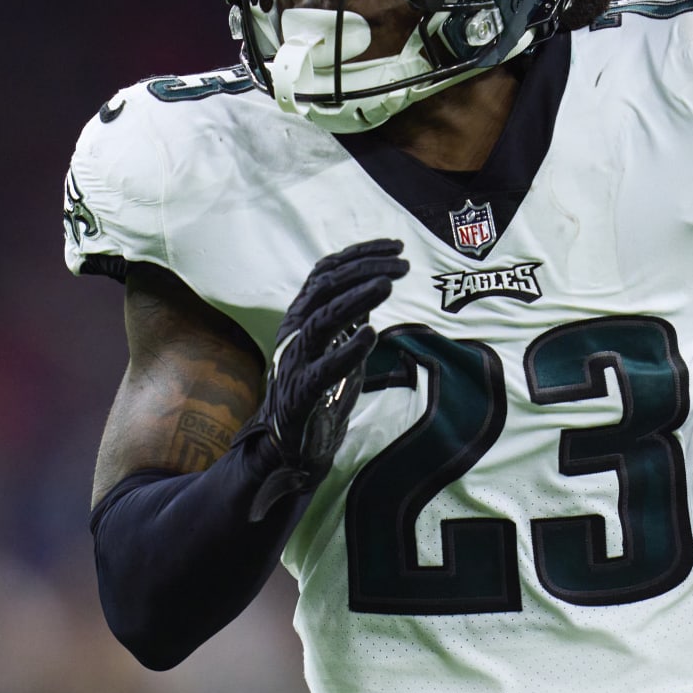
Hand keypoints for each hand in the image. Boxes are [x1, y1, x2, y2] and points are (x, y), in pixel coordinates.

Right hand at [244, 239, 407, 519]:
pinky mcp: (302, 393)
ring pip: (323, 319)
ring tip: (387, 285)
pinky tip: (371, 335)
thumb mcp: (337, 343)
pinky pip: (323, 368)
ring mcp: (296, 361)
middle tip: (402, 265)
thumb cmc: (319, 392)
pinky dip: (347, 350)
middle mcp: (294, 332)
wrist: (290, 446)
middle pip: (326, 287)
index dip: (361, 254)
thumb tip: (375, 279)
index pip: (327, 271)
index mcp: (301, 316)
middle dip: (366, 270)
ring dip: (356, 299)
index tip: (396, 246)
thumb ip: (350, 314)